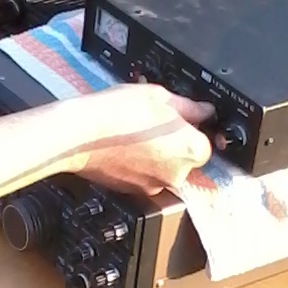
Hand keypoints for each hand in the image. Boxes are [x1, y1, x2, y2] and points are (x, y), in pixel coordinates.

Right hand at [81, 85, 213, 194]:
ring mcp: (154, 186)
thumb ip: (190, 107)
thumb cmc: (118, 113)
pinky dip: (139, 165)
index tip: (183, 121)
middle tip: (156, 125)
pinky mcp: (132, 191)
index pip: (206, 144)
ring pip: (165, 170)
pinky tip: (126, 146)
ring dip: (157, 156)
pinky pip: (144, 177)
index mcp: (191, 149)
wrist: (81, 134)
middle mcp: (177, 174)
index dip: (194, 130)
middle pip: (187, 161)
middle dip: (175, 145)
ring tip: (137, 135)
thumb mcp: (161, 96)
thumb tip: (204, 111)